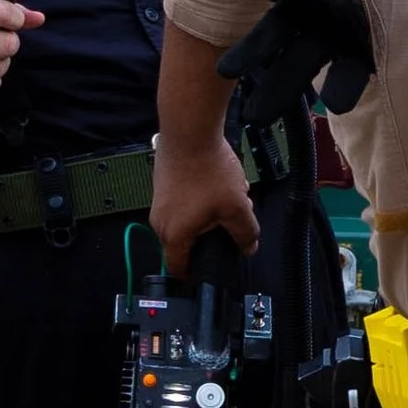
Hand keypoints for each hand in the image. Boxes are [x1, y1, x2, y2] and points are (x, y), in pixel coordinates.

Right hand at [151, 130, 258, 273]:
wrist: (189, 132)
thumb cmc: (209, 171)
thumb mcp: (236, 207)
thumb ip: (245, 233)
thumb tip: (249, 248)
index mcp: (174, 235)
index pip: (178, 268)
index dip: (194, 275)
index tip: (207, 274)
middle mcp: (160, 222)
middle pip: (186, 243)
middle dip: (210, 237)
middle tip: (229, 224)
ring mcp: (159, 203)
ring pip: (187, 221)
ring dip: (209, 215)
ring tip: (227, 198)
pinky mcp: (163, 186)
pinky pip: (183, 204)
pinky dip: (200, 200)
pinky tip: (217, 183)